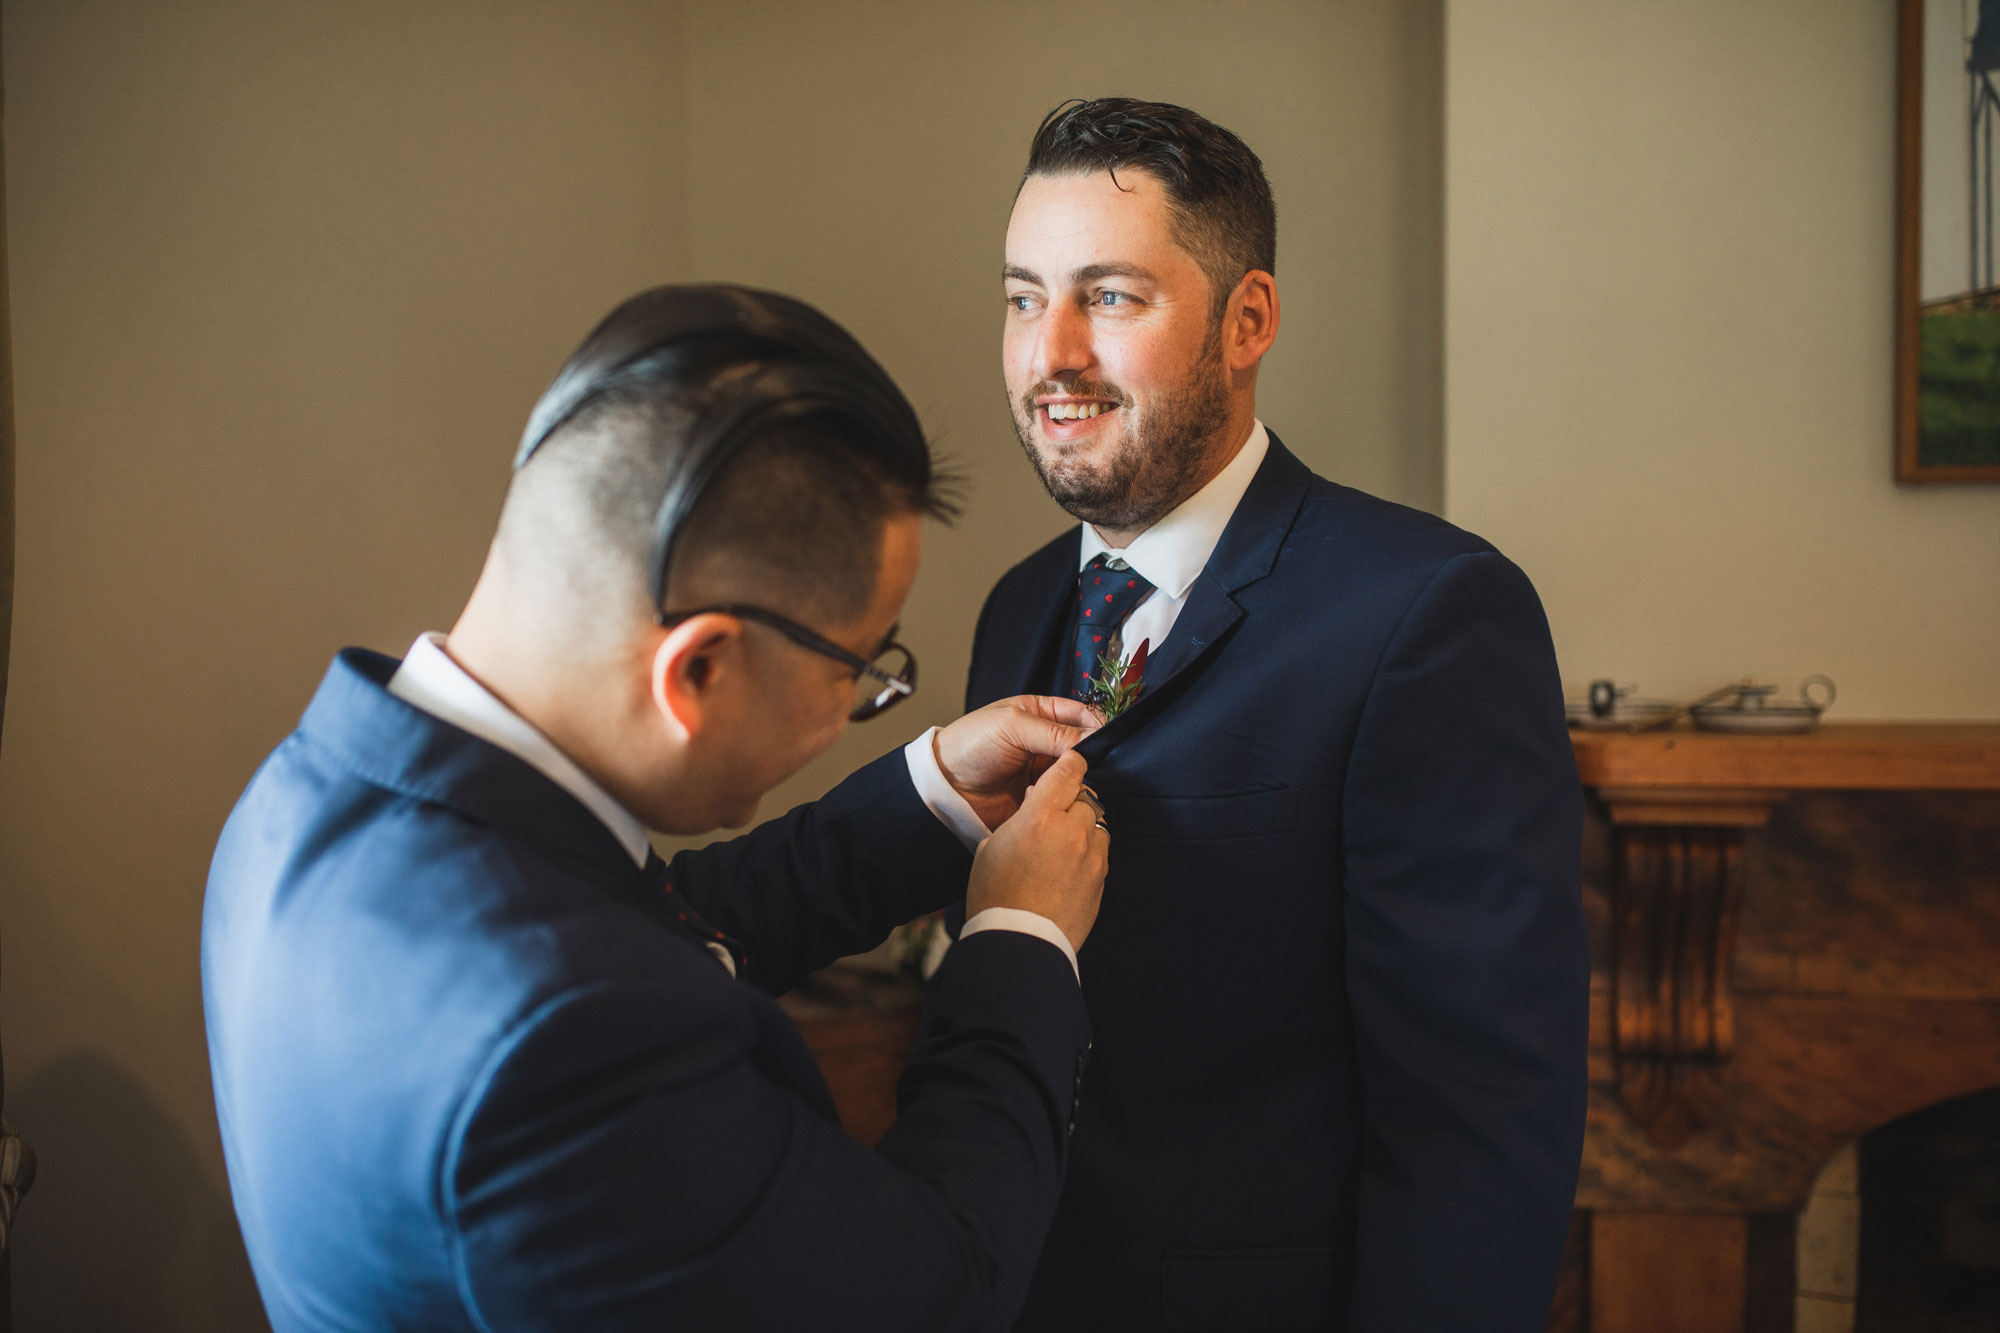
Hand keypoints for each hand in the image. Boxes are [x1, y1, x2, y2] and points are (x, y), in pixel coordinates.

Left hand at [934, 695, 1099, 829]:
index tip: (1107, 739)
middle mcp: (1046, 741)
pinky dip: (1067, 796)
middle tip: (1095, 764)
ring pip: (1077, 772)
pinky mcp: (1040, 795)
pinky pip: (1063, 795)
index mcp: (1040, 714)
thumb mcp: (1013, 726)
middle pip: (1083, 745)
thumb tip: (1094, 739)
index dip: (1096, 724)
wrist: (946, 785)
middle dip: (1092, 754)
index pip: (1081, 714)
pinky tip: (1063, 798)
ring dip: (1080, 777)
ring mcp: (1043, 770)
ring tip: (1079, 782)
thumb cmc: (971, 744)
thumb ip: (1055, 732)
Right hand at [965, 751, 1108, 952]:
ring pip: (1096, 824)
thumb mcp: (991, 847)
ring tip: (1063, 840)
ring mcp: (1091, 856)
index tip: (1070, 761)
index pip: (1067, 773)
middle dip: (1073, 798)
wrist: (1019, 941)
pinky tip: (1069, 864)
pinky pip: (1100, 852)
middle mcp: (1072, 831)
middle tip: (1056, 809)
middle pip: (1085, 797)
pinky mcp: (1101, 879)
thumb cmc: (995, 895)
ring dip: (1083, 825)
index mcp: (1040, 817)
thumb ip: (1017, 818)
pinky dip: (1088, 850)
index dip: (1070, 763)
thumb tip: (1033, 803)